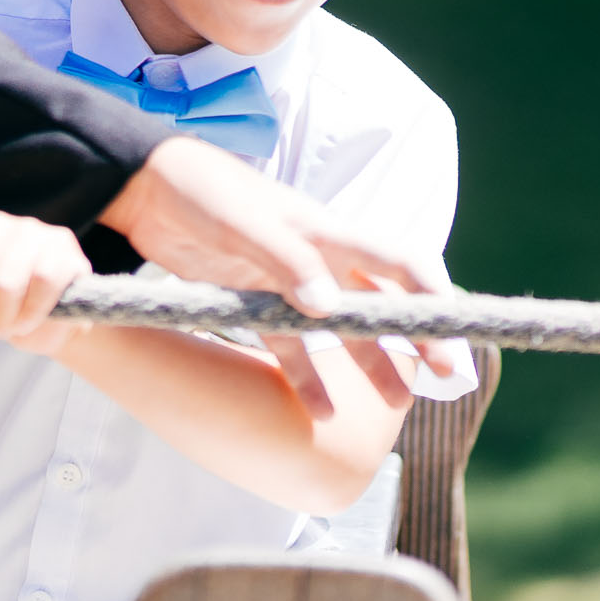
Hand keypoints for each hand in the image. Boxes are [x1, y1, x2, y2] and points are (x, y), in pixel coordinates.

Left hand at [99, 136, 438, 416]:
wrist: (145, 189)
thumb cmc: (203, 191)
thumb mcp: (245, 222)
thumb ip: (287, 261)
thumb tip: (330, 309)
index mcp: (326, 231)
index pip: (397, 260)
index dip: (432, 293)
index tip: (454, 331)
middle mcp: (318, 257)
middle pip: (382, 299)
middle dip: (416, 334)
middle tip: (445, 375)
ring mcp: (288, 283)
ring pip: (343, 330)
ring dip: (371, 362)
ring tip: (397, 403)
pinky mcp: (254, 303)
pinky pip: (289, 346)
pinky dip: (307, 376)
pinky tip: (320, 411)